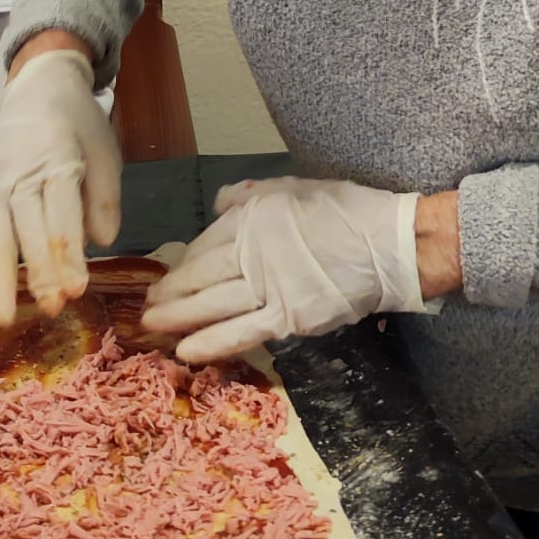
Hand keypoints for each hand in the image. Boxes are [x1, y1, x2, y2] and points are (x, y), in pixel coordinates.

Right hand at [0, 48, 120, 321]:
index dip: (68, 256)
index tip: (75, 291)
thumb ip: (105, 199)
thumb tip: (100, 242)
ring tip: (0, 313)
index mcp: (60, 163)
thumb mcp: (106, 154)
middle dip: (38, 273)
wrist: (42, 85)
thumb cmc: (80, 125)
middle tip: (48, 311)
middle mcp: (21, 173)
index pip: (62, 218)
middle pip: (27, 229)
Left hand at [141, 176, 444, 363]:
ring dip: (179, 317)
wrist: (390, 244)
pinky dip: (212, 343)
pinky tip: (186, 352)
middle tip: (147, 304)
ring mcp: (270, 287)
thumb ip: (250, 196)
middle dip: (171, 291)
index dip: (184, 263)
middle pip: (201, 275)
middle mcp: (254, 252)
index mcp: (253, 218)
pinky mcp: (289, 317)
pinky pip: (243, 332)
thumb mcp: (293, 187)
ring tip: (152, 326)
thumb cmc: (346, 211)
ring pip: (214, 305)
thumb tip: (218, 202)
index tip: (169, 274)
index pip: (206, 244)